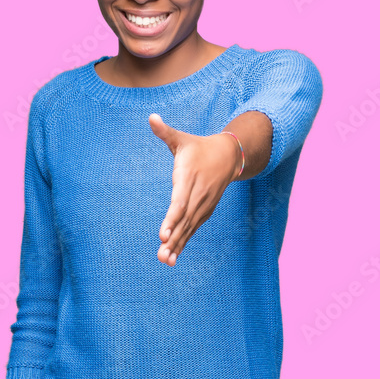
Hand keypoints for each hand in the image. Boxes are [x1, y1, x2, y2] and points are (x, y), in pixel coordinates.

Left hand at [148, 113, 239, 266]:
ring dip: (177, 246)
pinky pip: (192, 230)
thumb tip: (151, 117)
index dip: (171, 219)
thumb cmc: (197, 147)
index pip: (179, 203)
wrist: (229, 156)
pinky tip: (172, 258)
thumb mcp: (181, 138)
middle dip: (173, 239)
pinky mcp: (204, 212)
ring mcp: (202, 206)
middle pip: (183, 221)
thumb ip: (165, 131)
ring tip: (165, 261)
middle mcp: (197, 196)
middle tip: (161, 255)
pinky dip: (183, 243)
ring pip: (188, 229)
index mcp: (188, 179)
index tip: (163, 233)